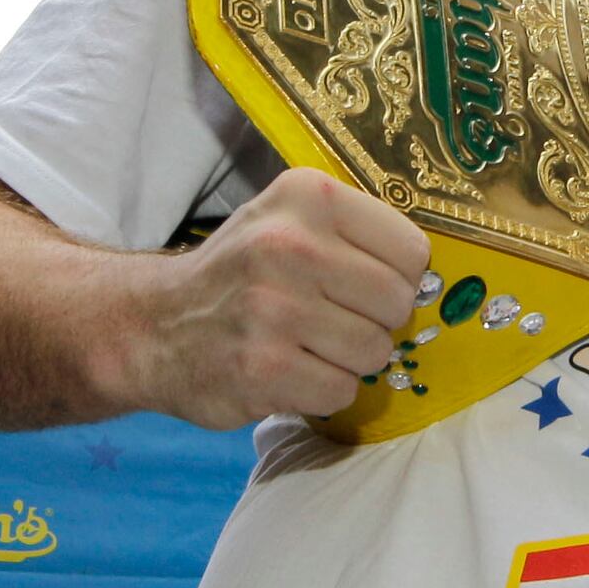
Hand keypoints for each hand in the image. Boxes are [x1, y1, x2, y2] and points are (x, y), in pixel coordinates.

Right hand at [117, 168, 431, 429]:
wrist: (153, 325)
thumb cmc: (240, 274)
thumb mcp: (289, 220)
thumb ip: (356, 235)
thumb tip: (435, 280)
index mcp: (307, 196)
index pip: (412, 251)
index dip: (395, 277)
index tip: (359, 284)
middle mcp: (289, 245)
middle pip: (398, 303)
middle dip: (373, 321)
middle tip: (329, 319)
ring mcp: (274, 309)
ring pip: (374, 351)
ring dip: (348, 360)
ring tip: (305, 344)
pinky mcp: (263, 368)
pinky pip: (340, 391)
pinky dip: (321, 391)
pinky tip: (286, 370)